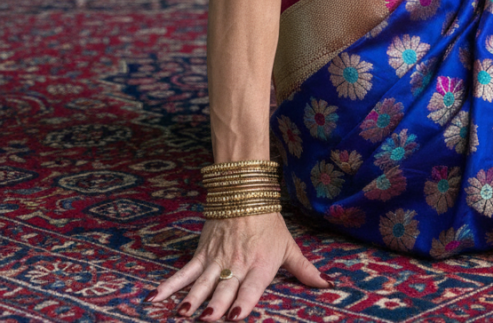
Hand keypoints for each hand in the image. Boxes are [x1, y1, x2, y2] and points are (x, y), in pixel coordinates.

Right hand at [146, 213, 331, 319]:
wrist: (245, 191)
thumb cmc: (269, 223)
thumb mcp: (288, 246)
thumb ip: (304, 270)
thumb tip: (327, 285)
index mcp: (259, 267)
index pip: (250, 290)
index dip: (242, 304)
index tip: (233, 317)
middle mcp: (237, 265)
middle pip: (223, 290)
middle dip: (215, 307)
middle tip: (207, 319)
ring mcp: (217, 259)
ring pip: (201, 282)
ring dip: (191, 298)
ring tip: (181, 313)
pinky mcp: (202, 252)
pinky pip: (185, 271)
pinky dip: (170, 284)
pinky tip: (157, 297)